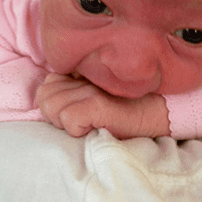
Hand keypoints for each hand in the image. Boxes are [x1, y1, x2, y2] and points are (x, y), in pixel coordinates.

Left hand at [36, 73, 169, 138]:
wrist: (158, 111)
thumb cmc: (125, 107)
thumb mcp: (95, 96)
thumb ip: (73, 92)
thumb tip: (48, 103)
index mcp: (79, 72)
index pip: (45, 86)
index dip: (54, 103)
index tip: (75, 111)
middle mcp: (83, 76)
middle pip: (44, 97)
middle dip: (54, 114)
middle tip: (79, 119)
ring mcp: (91, 90)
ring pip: (51, 108)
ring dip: (64, 122)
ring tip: (85, 123)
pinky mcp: (99, 104)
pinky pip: (69, 119)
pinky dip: (76, 129)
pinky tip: (93, 127)